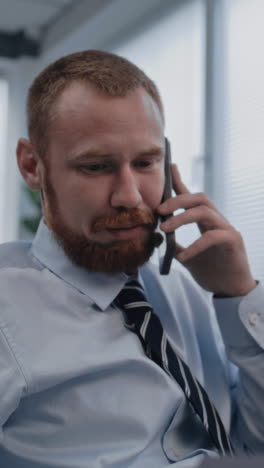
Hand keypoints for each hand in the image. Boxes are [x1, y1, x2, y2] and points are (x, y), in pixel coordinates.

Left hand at [157, 164, 255, 295]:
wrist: (230, 290)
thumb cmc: (212, 272)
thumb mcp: (187, 257)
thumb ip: (176, 246)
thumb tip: (158, 239)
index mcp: (206, 222)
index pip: (192, 197)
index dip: (181, 182)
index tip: (169, 166)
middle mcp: (217, 221)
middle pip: (199, 198)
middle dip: (177, 199)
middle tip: (159, 210)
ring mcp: (227, 229)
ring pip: (204, 211)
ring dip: (181, 217)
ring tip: (165, 228)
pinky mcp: (233, 241)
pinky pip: (212, 236)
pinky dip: (194, 245)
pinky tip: (182, 257)